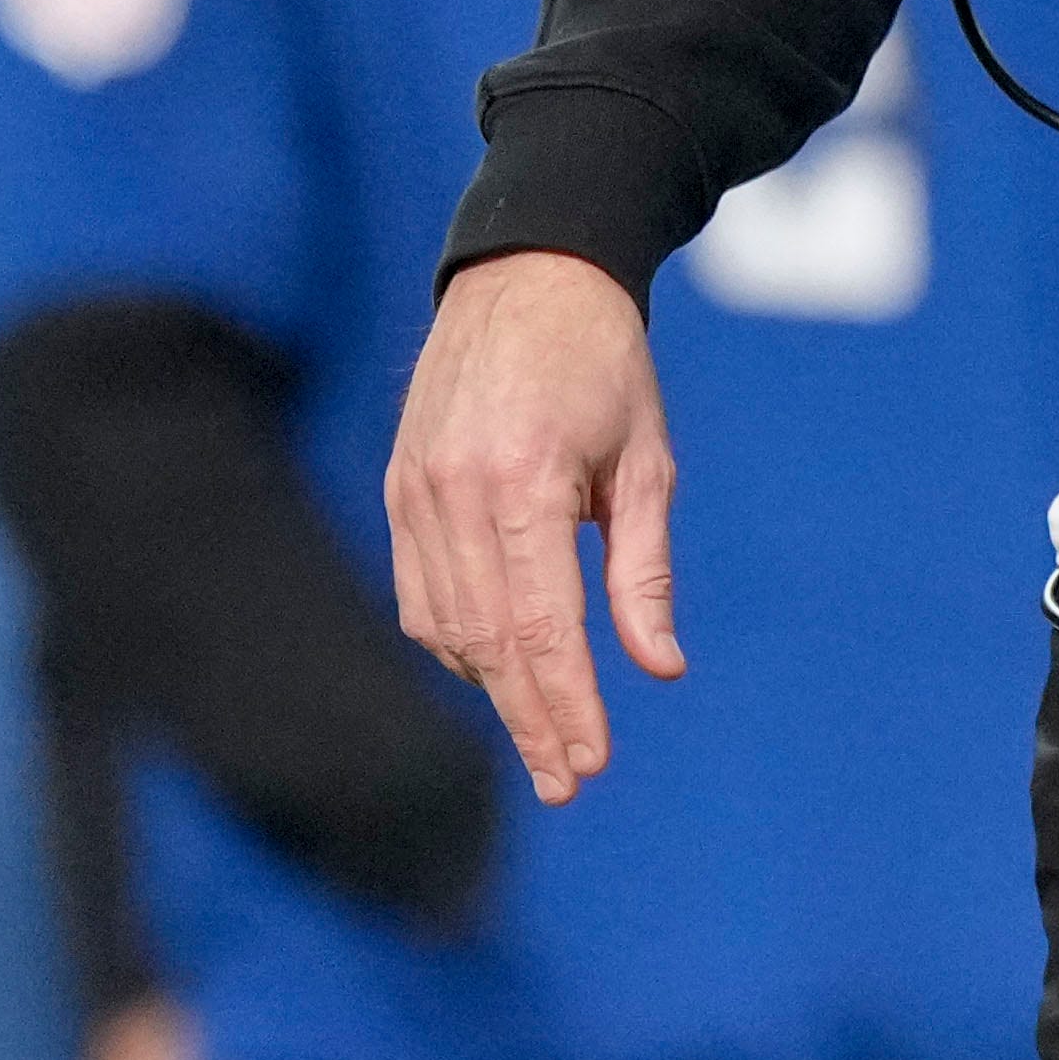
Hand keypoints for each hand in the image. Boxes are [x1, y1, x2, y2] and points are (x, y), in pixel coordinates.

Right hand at [384, 251, 680, 802]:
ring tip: (546, 735)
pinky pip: (420, 593)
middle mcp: (453, 495)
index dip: (565, 704)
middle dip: (530, 720)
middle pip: (488, 642)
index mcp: (522, 484)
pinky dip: (458, 642)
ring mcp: (413, 493)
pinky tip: (500, 668)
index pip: (540, 627)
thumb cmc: (606, 365)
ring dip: (495, 689)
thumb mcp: (648, 459)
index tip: (590, 763)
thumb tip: (660, 668)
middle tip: (568, 782)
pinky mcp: (398, 491)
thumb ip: (644, 570)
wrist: (527, 277)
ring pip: (446, 627)